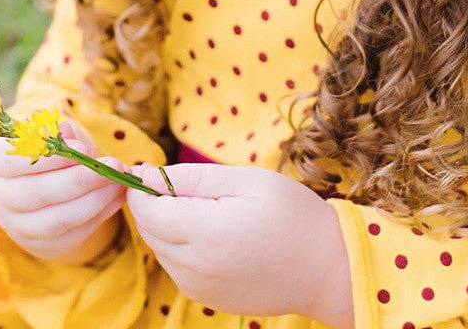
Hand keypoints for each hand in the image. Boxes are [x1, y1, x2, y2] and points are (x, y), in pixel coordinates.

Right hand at [0, 119, 126, 263]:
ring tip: (120, 181)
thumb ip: (56, 129)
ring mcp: (18, 225)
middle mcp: (0, 196)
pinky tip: (118, 196)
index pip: (12, 161)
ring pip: (56, 219)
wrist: (43, 186)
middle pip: (38, 193)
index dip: (49, 157)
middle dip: (80, 180)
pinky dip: (100, 214)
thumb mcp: (48, 131)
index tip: (83, 149)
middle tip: (113, 166)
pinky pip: (72, 232)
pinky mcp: (42, 243)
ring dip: (94, 200)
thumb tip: (65, 131)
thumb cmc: (46, 150)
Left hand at [126, 161, 353, 324]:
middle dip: (154, 203)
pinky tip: (215, 232)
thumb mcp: (246, 180)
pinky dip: (183, 245)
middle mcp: (194, 269)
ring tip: (210, 207)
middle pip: (149, 230)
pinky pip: (178, 266)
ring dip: (169, 225)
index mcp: (204, 235)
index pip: (146, 211)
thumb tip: (147, 175)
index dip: (141, 186)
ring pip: (161, 249)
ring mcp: (198, 289)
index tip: (152, 167)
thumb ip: (193, 177)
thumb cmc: (292, 215)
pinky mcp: (206, 299)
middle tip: (190, 184)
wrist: (326, 269)